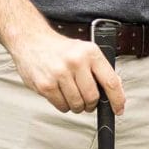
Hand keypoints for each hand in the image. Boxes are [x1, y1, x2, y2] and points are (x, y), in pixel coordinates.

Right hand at [5, 24, 125, 114]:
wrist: (30, 40)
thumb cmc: (60, 48)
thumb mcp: (84, 50)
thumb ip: (100, 69)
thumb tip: (116, 90)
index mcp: (90, 52)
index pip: (111, 82)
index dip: (117, 100)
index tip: (118, 109)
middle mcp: (76, 61)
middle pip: (92, 97)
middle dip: (91, 104)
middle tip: (87, 101)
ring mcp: (59, 73)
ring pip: (77, 105)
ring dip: (77, 106)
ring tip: (72, 95)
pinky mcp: (45, 85)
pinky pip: (62, 106)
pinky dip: (63, 105)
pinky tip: (60, 93)